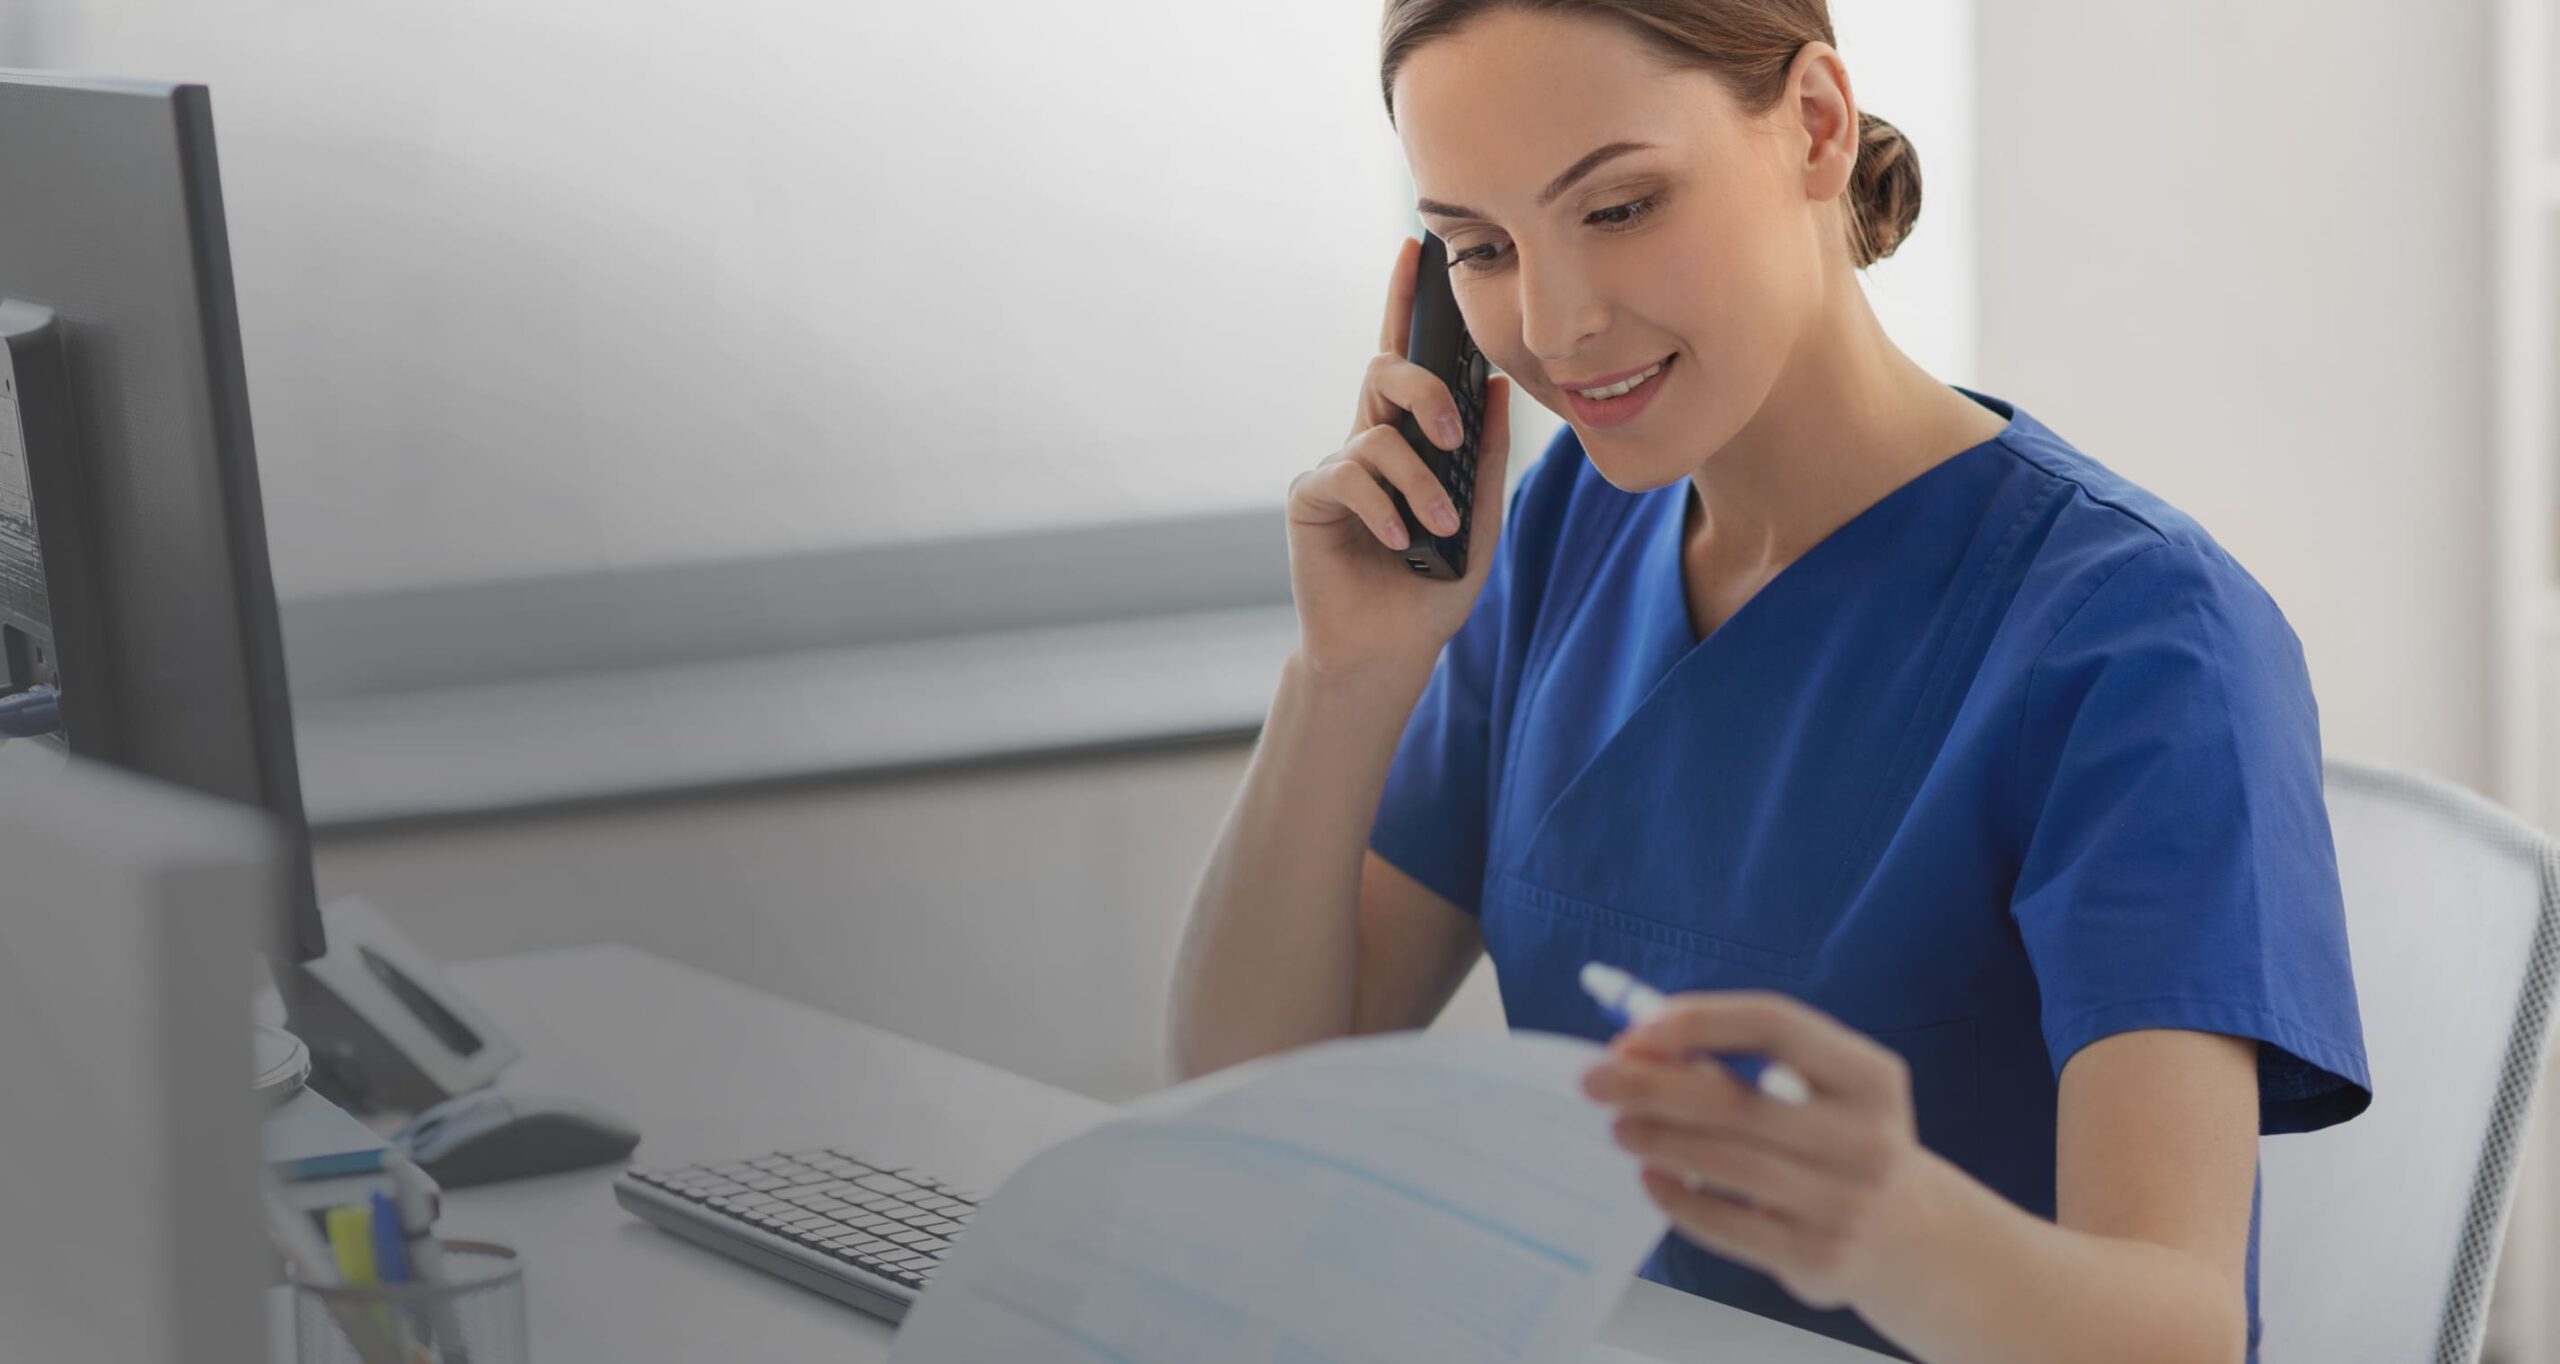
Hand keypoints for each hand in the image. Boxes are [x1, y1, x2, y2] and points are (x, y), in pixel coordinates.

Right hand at [1286, 235, 1512, 678]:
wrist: (1386, 651)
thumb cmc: (1431, 591)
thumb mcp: (1480, 523)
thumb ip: (1486, 458)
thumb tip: (1498, 387)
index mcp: (1408, 439)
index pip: (1407, 358)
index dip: (1406, 302)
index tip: (1414, 248)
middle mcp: (1368, 441)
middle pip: (1387, 371)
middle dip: (1425, 389)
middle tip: (1453, 433)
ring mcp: (1336, 468)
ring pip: (1377, 432)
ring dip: (1418, 480)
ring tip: (1437, 526)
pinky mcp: (1310, 499)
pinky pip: (1349, 477)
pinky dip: (1383, 506)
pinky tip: (1400, 541)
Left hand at [1579, 990, 1940, 1311]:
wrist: (1910, 1236)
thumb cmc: (1838, 1139)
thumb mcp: (1824, 1090)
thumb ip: (1748, 1063)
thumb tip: (1641, 1048)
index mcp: (1869, 1076)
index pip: (1775, 1024)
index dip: (1700, 1021)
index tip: (1636, 1031)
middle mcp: (1866, 1137)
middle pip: (1736, 1101)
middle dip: (1652, 1085)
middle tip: (1596, 1079)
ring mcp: (1845, 1201)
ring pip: (1725, 1163)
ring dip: (1658, 1140)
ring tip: (1619, 1126)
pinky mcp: (1819, 1255)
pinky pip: (1728, 1225)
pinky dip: (1679, 1198)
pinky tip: (1650, 1177)